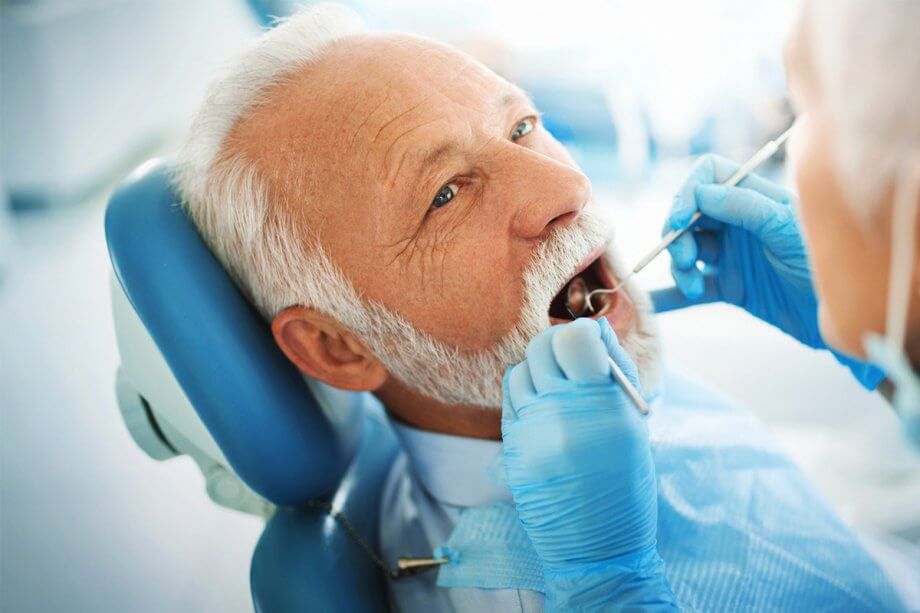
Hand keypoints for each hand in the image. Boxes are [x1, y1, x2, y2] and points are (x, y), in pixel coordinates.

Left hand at [502, 318, 675, 609]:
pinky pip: (511, 399)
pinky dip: (526, 394)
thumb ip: (614, 371)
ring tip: (560, 391)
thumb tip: (594, 329)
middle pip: (541, 347)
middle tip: (574, 361)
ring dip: (539, 370)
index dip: (581, 332)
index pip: (572, 339)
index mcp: (601, 408)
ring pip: (521, 370)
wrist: (595, 546)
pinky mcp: (511, 447)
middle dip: (558, 345)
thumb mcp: (634, 424)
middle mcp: (560, 415)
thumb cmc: (624, 483)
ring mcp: (530, 431)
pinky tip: (544, 411)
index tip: (591, 343)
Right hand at [667, 154, 883, 387]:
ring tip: (692, 286)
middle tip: (686, 261)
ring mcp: (733, 255)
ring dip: (679, 267)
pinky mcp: (731, 287)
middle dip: (678, 235)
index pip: (709, 175)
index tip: (678, 219)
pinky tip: (655, 304)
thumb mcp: (787, 230)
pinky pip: (692, 287)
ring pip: (687, 251)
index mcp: (756, 198)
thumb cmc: (825, 264)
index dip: (687, 192)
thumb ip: (746, 208)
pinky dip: (671, 295)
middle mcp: (740, 223)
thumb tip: (701, 193)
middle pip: (690, 215)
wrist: (845, 317)